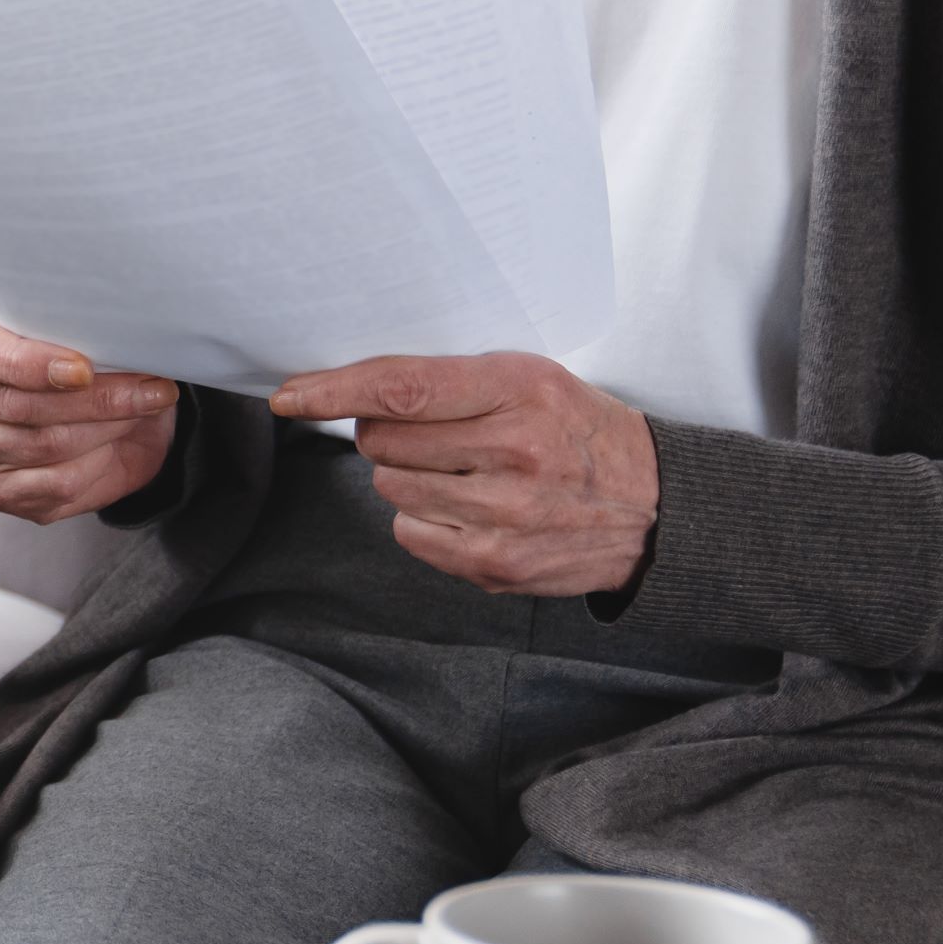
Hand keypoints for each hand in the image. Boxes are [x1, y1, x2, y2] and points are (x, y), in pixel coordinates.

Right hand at [0, 300, 181, 523]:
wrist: (104, 407)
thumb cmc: (89, 353)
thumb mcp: (85, 323)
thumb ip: (88, 325)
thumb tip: (130, 340)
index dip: (32, 365)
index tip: (85, 369)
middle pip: (21, 405)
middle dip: (97, 399)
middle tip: (152, 389)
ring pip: (46, 445)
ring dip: (108, 429)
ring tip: (142, 410)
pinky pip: (56, 484)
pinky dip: (99, 465)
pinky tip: (115, 445)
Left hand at [267, 353, 657, 597]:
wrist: (652, 507)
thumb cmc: (578, 431)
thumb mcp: (530, 379)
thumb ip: (451, 381)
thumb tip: (354, 393)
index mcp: (520, 390)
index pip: (403, 388)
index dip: (334, 391)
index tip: (290, 396)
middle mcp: (512, 452)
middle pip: (381, 441)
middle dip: (390, 434)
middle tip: (438, 435)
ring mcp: (503, 515)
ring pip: (391, 487)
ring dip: (410, 477)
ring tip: (465, 472)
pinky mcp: (494, 564)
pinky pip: (409, 532)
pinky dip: (423, 519)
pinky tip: (469, 508)